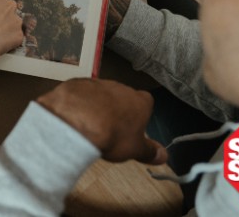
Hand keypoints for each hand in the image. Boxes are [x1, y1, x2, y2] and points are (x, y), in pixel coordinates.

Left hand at [37, 79, 166, 164]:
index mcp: (140, 101)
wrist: (78, 121)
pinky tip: (75, 116)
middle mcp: (121, 87)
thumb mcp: (135, 149)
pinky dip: (78, 102)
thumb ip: (150, 151)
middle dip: (116, 110)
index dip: (139, 116)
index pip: (146, 103)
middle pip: (122, 97)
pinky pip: (80, 93)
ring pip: (100, 94)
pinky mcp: (77, 83)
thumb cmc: (112, 134)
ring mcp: (98, 83)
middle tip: (109, 129)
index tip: (131, 129)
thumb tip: (163, 156)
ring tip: (90, 125)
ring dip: (97, 106)